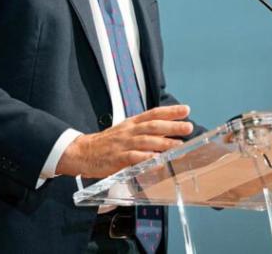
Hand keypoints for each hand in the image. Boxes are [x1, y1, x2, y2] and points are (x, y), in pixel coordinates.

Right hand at [55, 105, 192, 178]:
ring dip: (164, 143)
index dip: (170, 111)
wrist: (83, 152)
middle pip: (153, 126)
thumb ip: (143, 132)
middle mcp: (129, 131)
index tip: (186, 110)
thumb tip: (166, 133)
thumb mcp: (125, 131)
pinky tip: (158, 161)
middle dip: (172, 126)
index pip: (153, 113)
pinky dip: (146, 158)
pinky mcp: (117, 158)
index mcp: (132, 123)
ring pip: (146, 141)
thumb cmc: (107, 143)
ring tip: (179, 145)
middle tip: (188, 127)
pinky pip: (134, 158)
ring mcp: (123, 144)